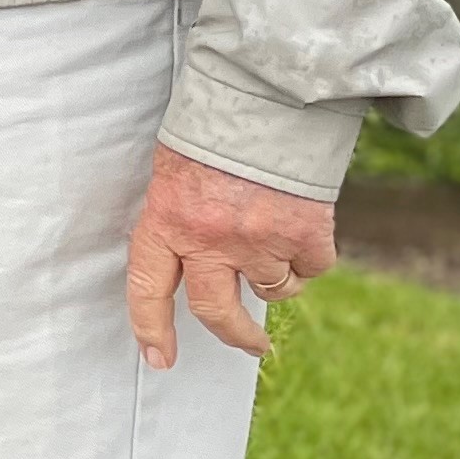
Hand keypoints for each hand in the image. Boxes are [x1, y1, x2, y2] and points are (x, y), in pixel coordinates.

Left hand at [125, 144, 337, 366]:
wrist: (267, 99)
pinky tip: (302, 225)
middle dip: (235, 336)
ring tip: (274, 237)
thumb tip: (196, 270)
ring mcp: (260, 242)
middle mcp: (209, 240)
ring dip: (276, 277)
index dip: (152, 328)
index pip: (148, 289)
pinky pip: (312, 269)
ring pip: (273, 290)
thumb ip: (181, 225)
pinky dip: (310, 256)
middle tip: (250, 346)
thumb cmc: (213, 134)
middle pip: (217, 312)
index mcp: (165, 222)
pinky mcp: (305, 235)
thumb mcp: (175, 177)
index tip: (160, 359)